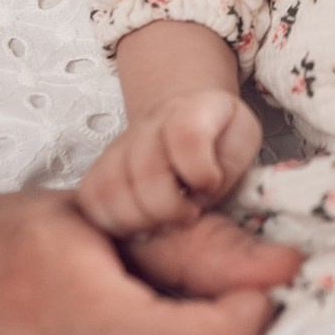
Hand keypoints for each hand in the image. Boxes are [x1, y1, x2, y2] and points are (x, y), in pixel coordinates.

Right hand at [77, 89, 262, 237]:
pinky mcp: (96, 172)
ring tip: (164, 222)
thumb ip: (228, 165)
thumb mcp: (243, 139)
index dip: (201, 172)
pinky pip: (92, 203)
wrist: (185, 121)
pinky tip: (140, 224)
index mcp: (190, 110)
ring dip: (142, 220)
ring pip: (112, 192)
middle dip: (171, 208)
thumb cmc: (219, 137)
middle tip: (188, 213)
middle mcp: (147, 126)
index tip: (210, 185)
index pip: (186, 136)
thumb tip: (198, 195)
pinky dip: (115, 223)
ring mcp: (117, 148)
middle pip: (145, 173)